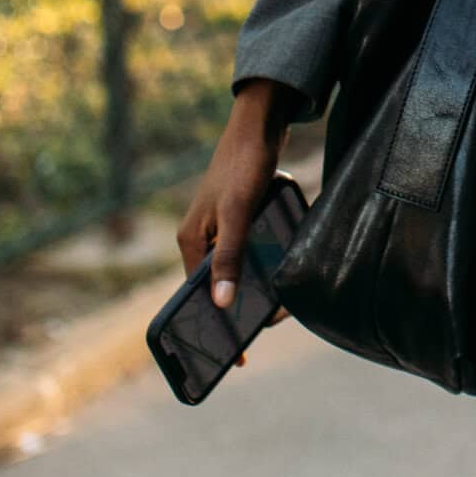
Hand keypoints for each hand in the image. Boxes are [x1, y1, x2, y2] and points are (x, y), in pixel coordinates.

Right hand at [175, 79, 299, 367]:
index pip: (198, 295)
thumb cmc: (245, 166)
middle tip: (268, 325)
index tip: (236, 353)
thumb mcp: (238, 214)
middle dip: (241, 305)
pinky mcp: (241, 215)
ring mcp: (221, 225)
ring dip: (257, 283)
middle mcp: (202, 236)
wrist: (260, 123)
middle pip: (220, 283)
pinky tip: (284, 266)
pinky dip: (266, 259)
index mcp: (191, 240)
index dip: (215, 323)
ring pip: (239, 267)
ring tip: (279, 302)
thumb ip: (230, 257)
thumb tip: (223, 303)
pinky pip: (252, 247)